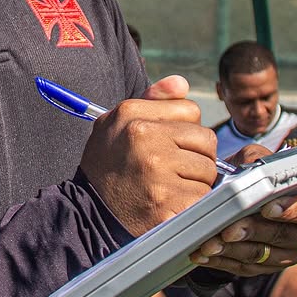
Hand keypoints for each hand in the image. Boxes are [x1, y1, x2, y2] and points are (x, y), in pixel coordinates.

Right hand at [78, 75, 216, 237]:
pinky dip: (193, 203)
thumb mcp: (117, 124)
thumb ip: (152, 100)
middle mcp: (145, 139)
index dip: (183, 129)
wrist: (88, 213)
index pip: (190, 110)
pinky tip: (172, 204)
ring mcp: (158, 173)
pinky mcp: (168, 204)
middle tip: (171, 169)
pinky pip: (204, 197)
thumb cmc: (108, 166)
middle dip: (195, 156)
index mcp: (133, 115)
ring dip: (196, 181)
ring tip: (169, 187)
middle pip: (206, 140)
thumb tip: (182, 82)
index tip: (168, 143)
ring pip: (209, 171)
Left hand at [188, 143, 296, 275]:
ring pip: (261, 256)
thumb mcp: (254, 160)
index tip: (267, 207)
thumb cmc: (251, 176)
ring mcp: (286, 254)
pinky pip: (244, 268)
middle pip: (283, 236)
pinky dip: (221, 260)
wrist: (237, 198)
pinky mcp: (265, 268)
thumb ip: (256, 159)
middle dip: (253, 231)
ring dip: (231, 250)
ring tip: (208, 243)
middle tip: (228, 229)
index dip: (294, 210)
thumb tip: (250, 167)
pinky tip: (202, 253)